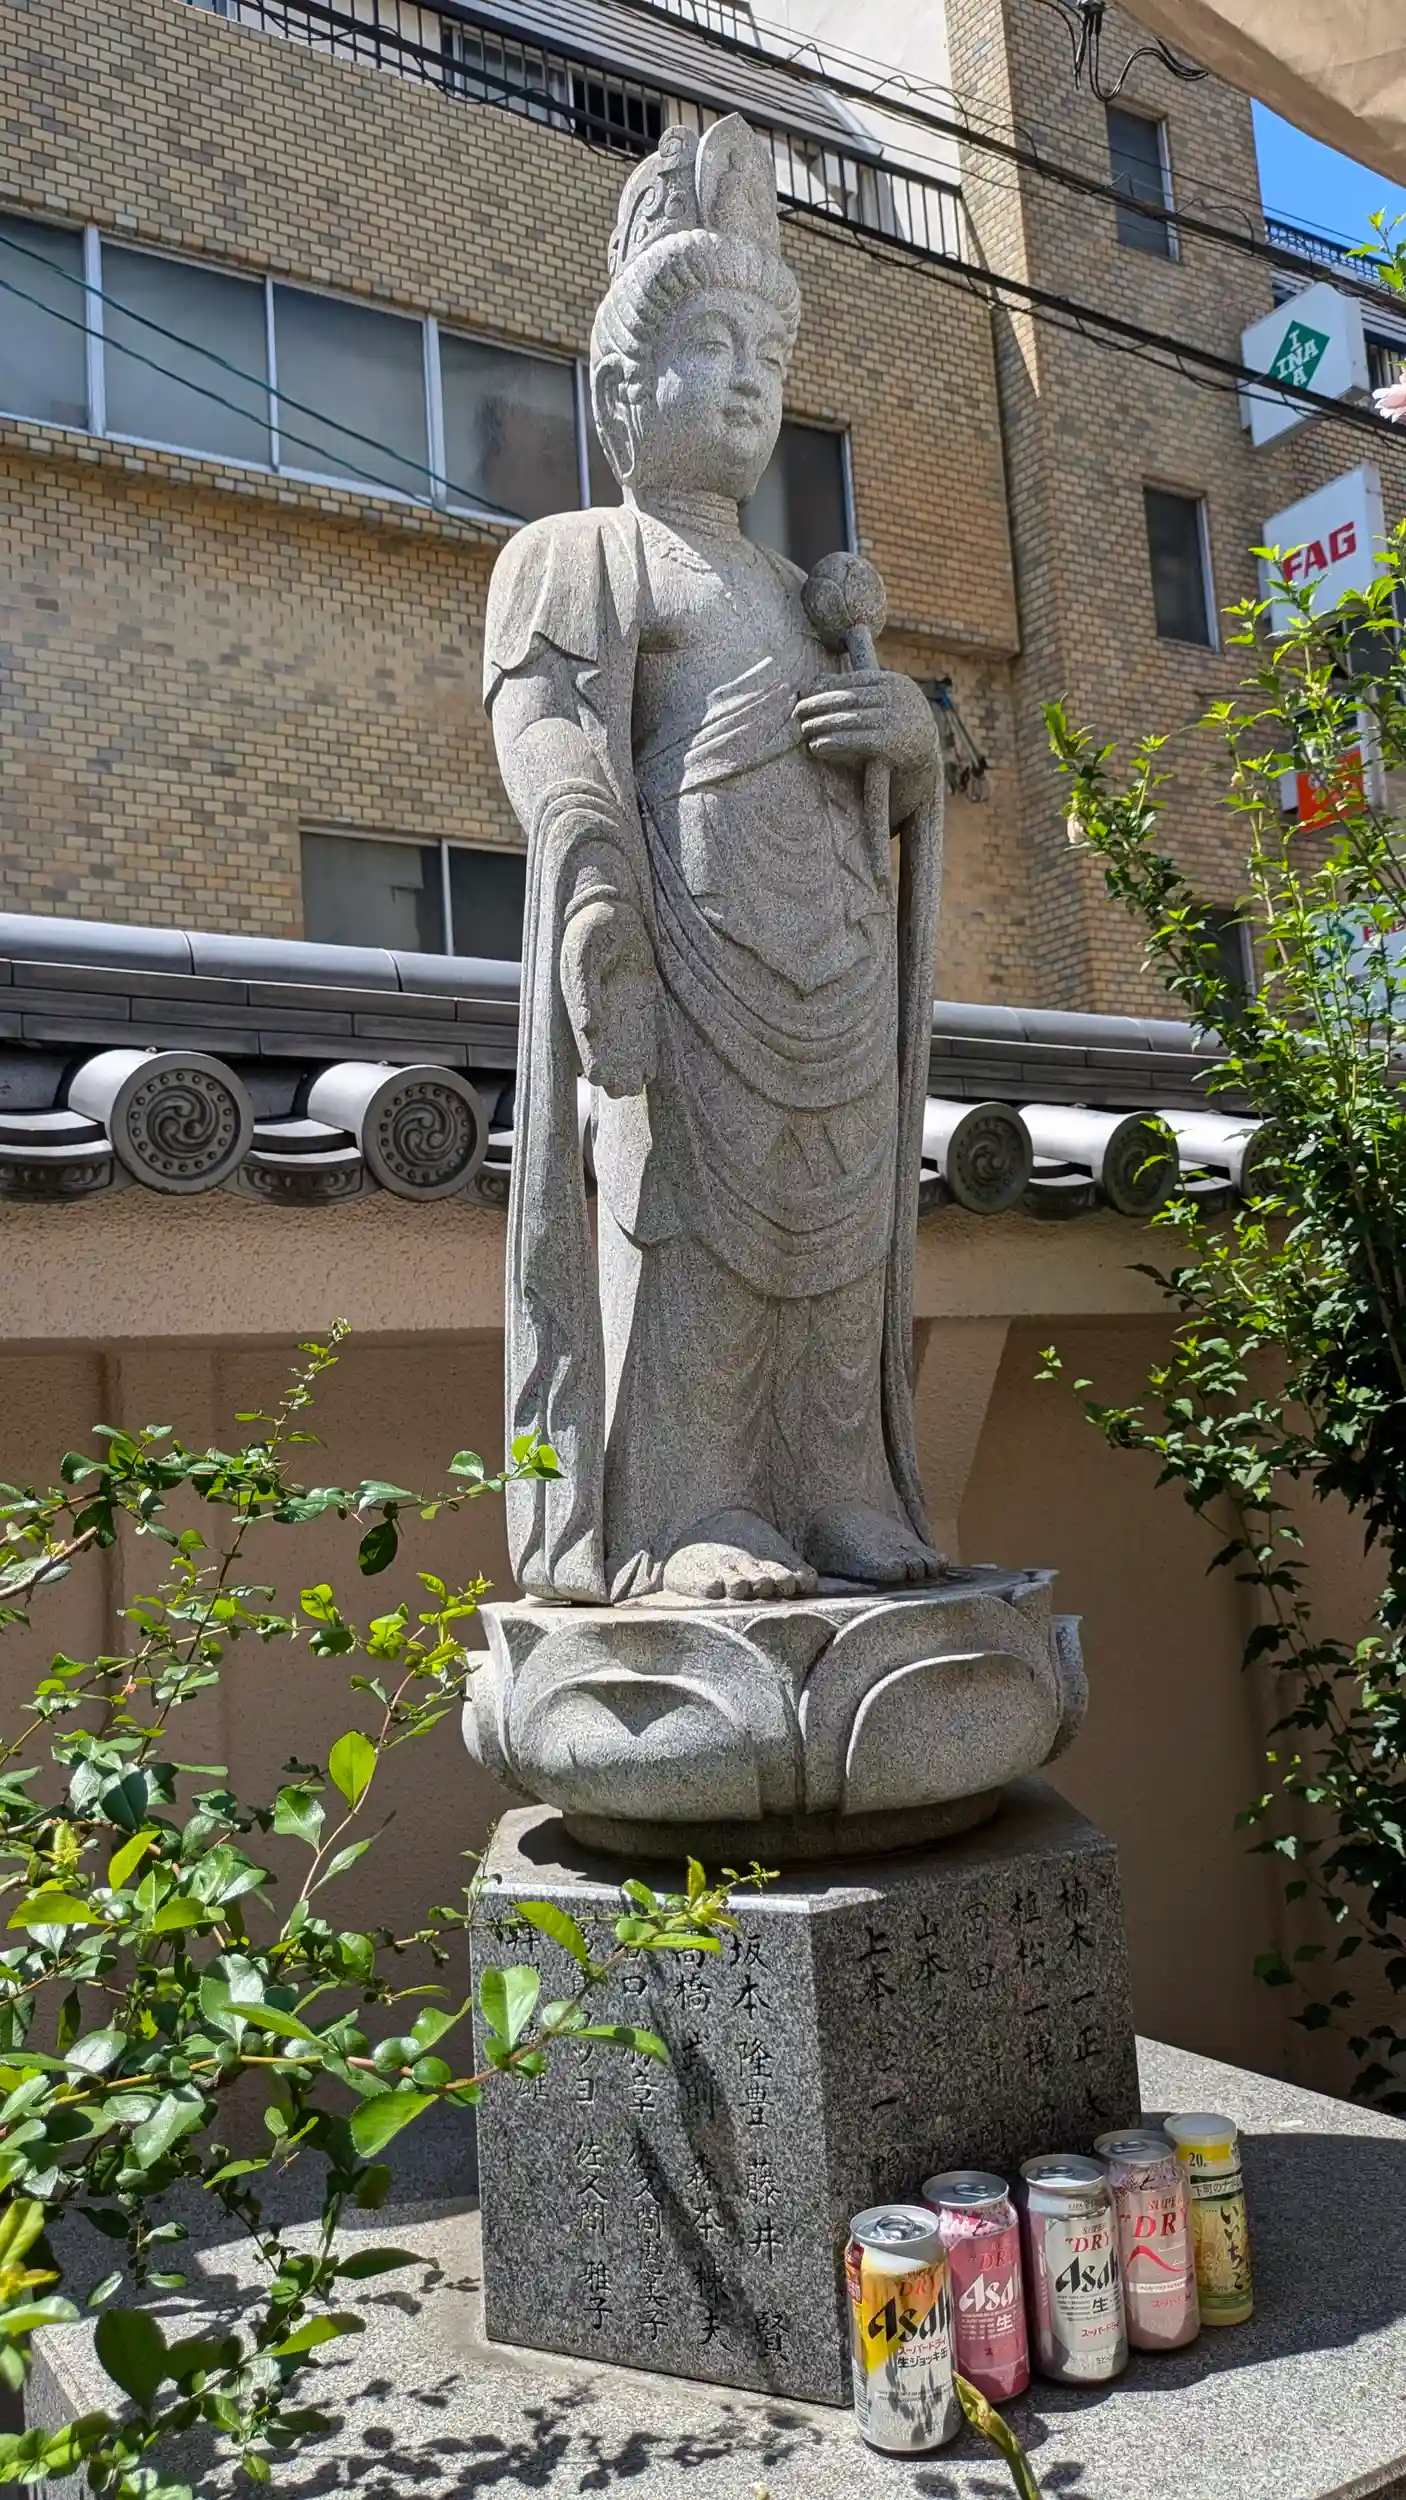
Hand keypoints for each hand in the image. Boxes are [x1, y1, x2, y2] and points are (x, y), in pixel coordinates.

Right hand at [560, 898, 656, 1097]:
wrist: (615, 907)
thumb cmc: (594, 925)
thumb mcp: (584, 951)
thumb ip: (584, 988)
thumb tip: (589, 1023)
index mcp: (582, 998)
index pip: (586, 1037)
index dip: (592, 1058)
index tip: (600, 1079)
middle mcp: (602, 1007)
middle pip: (606, 1048)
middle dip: (614, 1069)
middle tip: (624, 1088)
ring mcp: (623, 1005)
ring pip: (626, 1044)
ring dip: (630, 1065)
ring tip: (637, 1085)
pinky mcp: (642, 999)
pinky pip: (645, 1030)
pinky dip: (647, 1051)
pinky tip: (650, 1071)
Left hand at [794, 669, 938, 777]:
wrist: (926, 757)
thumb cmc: (897, 727)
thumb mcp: (887, 702)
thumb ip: (862, 692)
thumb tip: (817, 681)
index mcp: (896, 683)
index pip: (854, 680)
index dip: (827, 686)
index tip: (807, 692)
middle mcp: (897, 698)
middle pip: (848, 698)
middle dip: (820, 704)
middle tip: (798, 711)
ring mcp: (896, 720)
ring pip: (849, 719)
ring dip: (822, 724)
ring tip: (805, 728)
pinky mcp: (891, 743)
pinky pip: (854, 740)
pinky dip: (832, 742)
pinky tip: (817, 746)